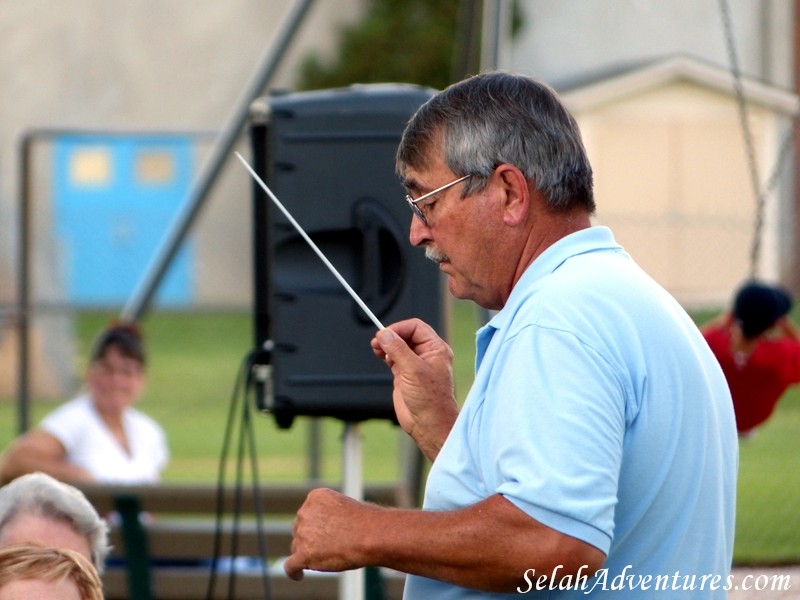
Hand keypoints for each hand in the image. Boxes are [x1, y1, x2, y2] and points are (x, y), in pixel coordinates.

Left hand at [284, 488, 374, 579]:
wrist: (371, 535)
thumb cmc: (366, 523)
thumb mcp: (344, 507)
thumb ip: (329, 515)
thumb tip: (321, 533)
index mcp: (315, 497)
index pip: (308, 514)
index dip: (316, 526)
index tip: (326, 534)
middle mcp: (305, 512)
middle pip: (300, 530)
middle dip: (310, 539)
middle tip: (329, 547)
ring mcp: (303, 533)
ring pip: (297, 547)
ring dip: (307, 553)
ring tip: (327, 558)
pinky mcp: (303, 553)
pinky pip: (291, 566)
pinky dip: (294, 572)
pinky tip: (299, 575)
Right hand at [371, 319, 457, 460]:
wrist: (428, 424)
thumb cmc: (430, 400)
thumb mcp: (413, 370)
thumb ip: (398, 349)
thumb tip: (384, 334)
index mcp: (435, 349)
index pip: (416, 327)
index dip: (399, 328)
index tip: (385, 333)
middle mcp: (426, 355)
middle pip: (406, 335)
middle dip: (391, 335)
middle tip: (378, 340)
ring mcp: (415, 365)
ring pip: (398, 346)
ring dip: (386, 344)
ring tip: (376, 347)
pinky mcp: (404, 375)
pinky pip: (393, 357)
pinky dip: (385, 354)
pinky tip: (379, 354)